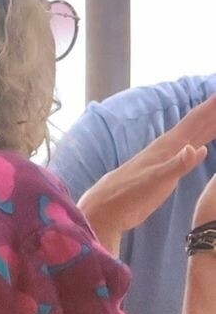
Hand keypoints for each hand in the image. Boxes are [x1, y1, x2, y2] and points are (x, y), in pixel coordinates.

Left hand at [77, 95, 215, 251]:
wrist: (108, 207)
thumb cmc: (131, 194)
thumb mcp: (157, 181)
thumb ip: (177, 165)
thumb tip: (198, 149)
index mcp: (168, 146)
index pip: (194, 121)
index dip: (210, 107)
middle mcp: (168, 147)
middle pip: (196, 125)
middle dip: (212, 112)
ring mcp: (165, 158)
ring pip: (192, 137)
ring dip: (207, 126)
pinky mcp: (164, 171)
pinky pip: (186, 152)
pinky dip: (197, 145)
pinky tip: (201, 147)